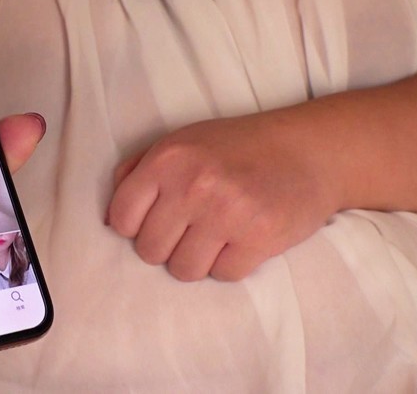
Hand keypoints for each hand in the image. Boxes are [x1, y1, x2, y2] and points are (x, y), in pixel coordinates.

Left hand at [107, 112, 339, 281]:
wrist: (307, 149)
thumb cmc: (236, 147)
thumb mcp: (181, 142)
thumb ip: (137, 171)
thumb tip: (109, 219)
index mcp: (167, 159)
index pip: (122, 219)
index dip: (135, 227)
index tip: (156, 220)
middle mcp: (193, 185)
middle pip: (150, 252)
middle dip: (166, 246)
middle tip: (189, 230)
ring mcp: (227, 213)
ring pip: (183, 270)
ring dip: (197, 260)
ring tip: (215, 236)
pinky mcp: (260, 237)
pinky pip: (223, 275)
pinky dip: (230, 264)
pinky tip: (241, 239)